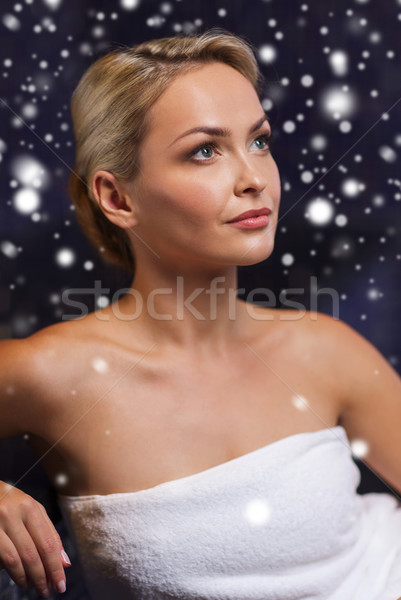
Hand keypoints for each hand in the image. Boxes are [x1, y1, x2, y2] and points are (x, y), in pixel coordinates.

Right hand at [0, 483, 70, 597]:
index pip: (47, 543)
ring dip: (26, 578)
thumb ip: (49, 534)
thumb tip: (65, 562)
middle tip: (47, 591)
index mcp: (30, 507)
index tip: (61, 584)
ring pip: (14, 560)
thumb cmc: (13, 504)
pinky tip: (19, 578)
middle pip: (32, 553)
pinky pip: (1, 560)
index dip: (55, 567)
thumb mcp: (33, 511)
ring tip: (33, 586)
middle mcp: (12, 514)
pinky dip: (12, 573)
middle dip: (42, 577)